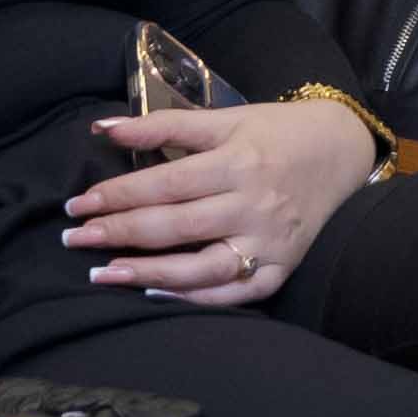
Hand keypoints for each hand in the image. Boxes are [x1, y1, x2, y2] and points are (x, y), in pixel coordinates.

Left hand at [63, 94, 378, 306]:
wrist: (342, 150)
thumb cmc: (275, 132)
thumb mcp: (224, 118)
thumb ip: (163, 126)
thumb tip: (103, 129)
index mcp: (237, 162)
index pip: (165, 184)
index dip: (117, 196)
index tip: (77, 205)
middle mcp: (253, 205)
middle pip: (176, 226)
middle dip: (119, 234)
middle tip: (75, 241)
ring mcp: (269, 242)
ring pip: (202, 268)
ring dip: (148, 274)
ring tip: (103, 274)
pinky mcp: (283, 268)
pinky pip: (235, 294)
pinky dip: (195, 298)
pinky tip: (156, 294)